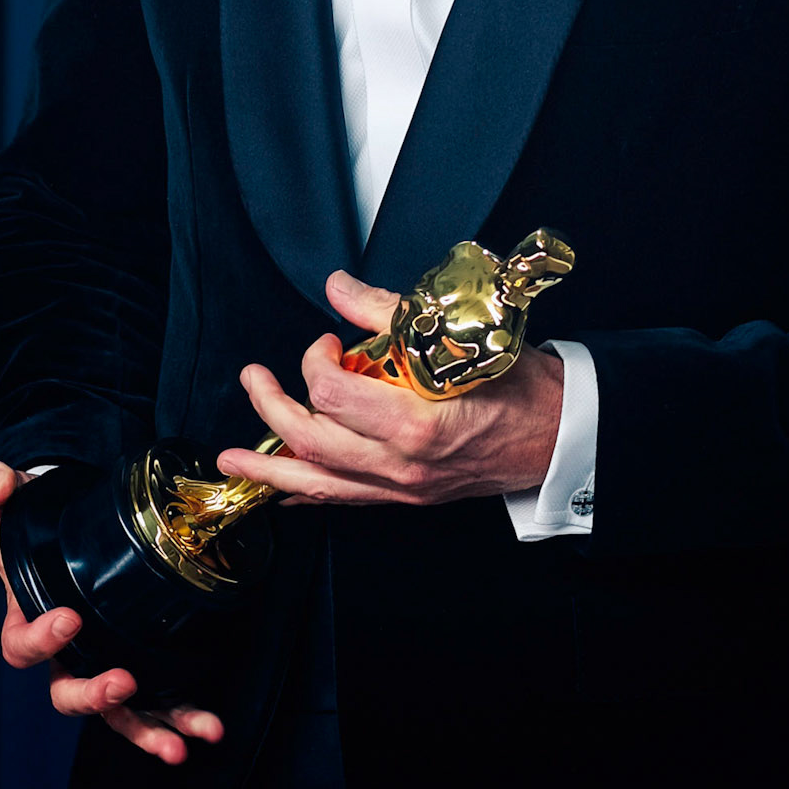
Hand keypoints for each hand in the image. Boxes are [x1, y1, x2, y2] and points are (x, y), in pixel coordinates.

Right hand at [0, 454, 223, 764]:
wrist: (66, 520)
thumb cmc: (33, 516)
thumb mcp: (7, 495)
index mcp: (25, 618)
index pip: (23, 644)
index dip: (42, 640)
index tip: (68, 618)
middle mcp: (63, 653)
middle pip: (67, 691)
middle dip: (95, 695)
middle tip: (122, 685)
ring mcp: (100, 660)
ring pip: (117, 711)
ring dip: (149, 729)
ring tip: (180, 744)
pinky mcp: (136, 659)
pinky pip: (153, 700)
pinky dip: (177, 717)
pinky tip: (206, 730)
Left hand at [214, 270, 564, 506]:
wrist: (556, 434)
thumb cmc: (519, 385)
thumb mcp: (458, 335)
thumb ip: (390, 312)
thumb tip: (340, 288)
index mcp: (417, 424)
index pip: (336, 396)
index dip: (316, 362)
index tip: (327, 342)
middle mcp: (403, 464)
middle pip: (313, 442)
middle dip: (271, 409)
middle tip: (254, 379)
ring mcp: (403, 486)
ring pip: (318, 484)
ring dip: (269, 468)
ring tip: (232, 460)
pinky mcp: (406, 495)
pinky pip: (344, 500)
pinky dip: (307, 491)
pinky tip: (284, 486)